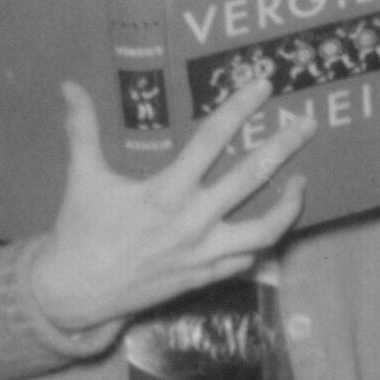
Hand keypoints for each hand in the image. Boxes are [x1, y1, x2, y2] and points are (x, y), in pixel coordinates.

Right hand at [28, 75, 313, 335]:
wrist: (74, 294)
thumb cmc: (81, 231)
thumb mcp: (83, 177)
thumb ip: (82, 130)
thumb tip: (69, 86)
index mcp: (164, 192)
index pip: (210, 141)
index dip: (238, 109)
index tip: (264, 85)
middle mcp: (191, 221)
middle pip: (250, 178)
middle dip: (284, 147)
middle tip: (309, 123)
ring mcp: (203, 253)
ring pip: (264, 230)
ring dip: (289, 206)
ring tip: (302, 182)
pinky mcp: (205, 277)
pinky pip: (248, 260)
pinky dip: (265, 241)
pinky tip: (274, 224)